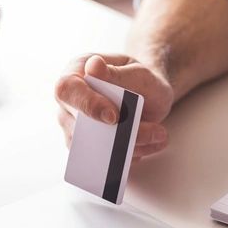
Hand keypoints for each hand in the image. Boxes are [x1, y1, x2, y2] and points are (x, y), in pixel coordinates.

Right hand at [54, 54, 174, 159]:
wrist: (149, 94)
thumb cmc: (140, 79)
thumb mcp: (138, 71)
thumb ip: (117, 72)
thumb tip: (93, 66)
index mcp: (75, 73)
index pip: (67, 90)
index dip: (87, 105)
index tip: (114, 117)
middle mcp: (70, 103)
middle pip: (80, 126)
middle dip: (120, 133)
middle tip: (155, 131)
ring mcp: (76, 128)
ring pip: (94, 147)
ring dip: (131, 145)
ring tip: (159, 135)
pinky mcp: (89, 148)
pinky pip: (105, 160)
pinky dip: (132, 154)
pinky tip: (152, 143)